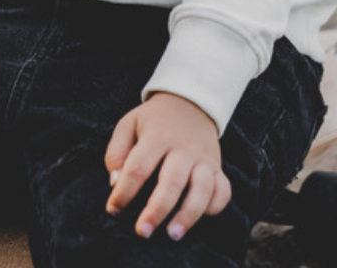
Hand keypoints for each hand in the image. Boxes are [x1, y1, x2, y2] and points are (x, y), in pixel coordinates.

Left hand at [104, 92, 230, 240]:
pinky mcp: (218, 167)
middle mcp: (183, 147)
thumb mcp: (129, 124)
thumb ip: (116, 152)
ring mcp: (203, 158)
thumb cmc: (153, 121)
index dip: (124, 191)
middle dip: (156, 210)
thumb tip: (115, 182)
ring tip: (173, 233)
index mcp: (157, 135)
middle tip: (142, 231)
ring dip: (189, 214)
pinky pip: (223, 190)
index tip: (113, 209)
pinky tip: (201, 216)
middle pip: (172, 181)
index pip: (138, 167)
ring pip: (202, 188)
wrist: (190, 102)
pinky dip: (215, 205)